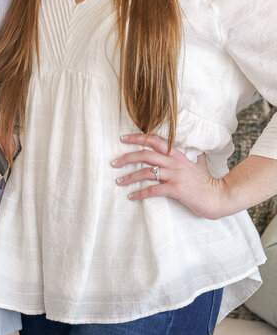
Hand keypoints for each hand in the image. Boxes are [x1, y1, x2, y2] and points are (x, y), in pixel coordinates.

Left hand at [112, 133, 227, 218]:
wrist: (220, 196)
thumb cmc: (208, 183)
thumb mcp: (199, 165)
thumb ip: (194, 158)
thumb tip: (196, 152)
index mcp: (178, 155)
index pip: (155, 140)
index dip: (137, 138)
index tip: (122, 138)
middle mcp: (174, 162)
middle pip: (145, 154)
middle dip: (126, 157)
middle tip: (113, 162)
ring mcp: (175, 176)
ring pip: (146, 171)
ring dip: (129, 176)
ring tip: (118, 181)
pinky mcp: (176, 189)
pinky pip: (153, 190)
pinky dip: (140, 193)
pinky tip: (131, 196)